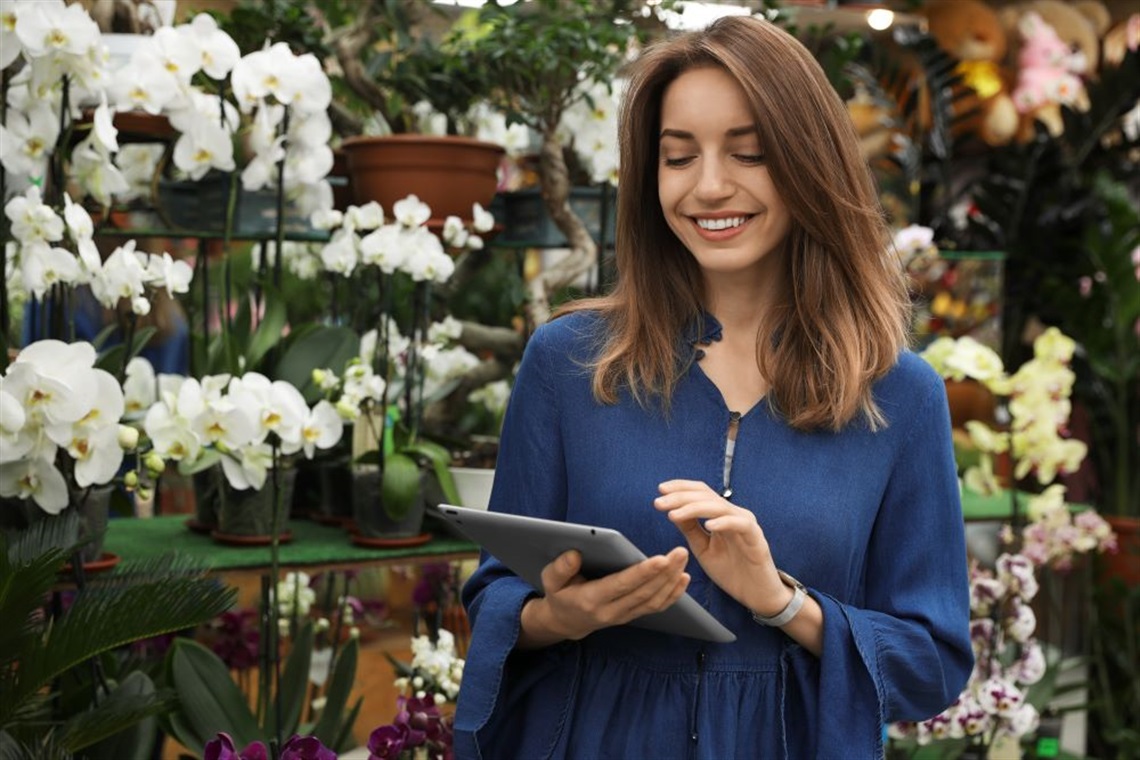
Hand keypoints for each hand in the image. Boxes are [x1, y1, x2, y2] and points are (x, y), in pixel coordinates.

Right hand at [522, 546, 690, 643]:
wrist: (566, 622)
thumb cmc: (559, 594)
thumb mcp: (550, 581)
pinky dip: (672, 593)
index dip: (642, 573)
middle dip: (665, 572)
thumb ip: (560, 568)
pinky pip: (656, 607)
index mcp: (591, 600)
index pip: (621, 585)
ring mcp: (624, 616)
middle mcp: (611, 611)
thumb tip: (574, 554)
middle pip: (644, 592)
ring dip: (672, 580)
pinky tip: (683, 578)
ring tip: (683, 559)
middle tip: (680, 552)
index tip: (661, 558)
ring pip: (653, 600)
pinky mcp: (632, 615)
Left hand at [654, 479, 788, 614]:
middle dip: (680, 497)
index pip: (700, 492)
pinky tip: (707, 525)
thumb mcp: (702, 548)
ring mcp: (746, 524)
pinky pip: (740, 525)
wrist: (756, 595)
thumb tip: (672, 510)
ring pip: (719, 507)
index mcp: (721, 515)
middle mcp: (734, 514)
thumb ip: (690, 529)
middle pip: (706, 496)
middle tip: (659, 503)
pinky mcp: (756, 538)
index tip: (660, 490)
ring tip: (674, 514)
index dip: (681, 488)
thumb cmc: (731, 571)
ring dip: (694, 508)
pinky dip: (723, 522)